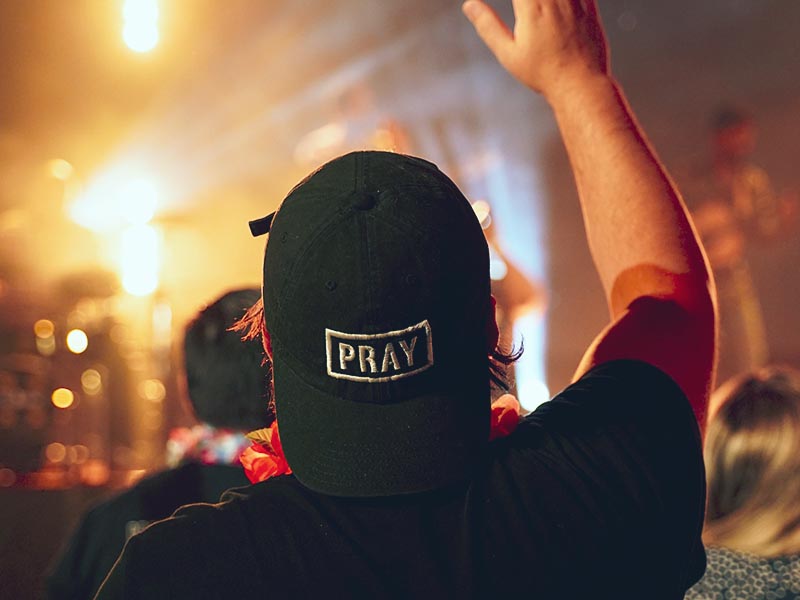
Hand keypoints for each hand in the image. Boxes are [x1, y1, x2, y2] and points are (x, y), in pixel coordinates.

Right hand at [462, 0, 609, 98]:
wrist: (581, 84)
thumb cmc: (542, 73)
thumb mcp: (509, 54)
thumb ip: (488, 26)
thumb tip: (469, 5)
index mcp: (531, 7)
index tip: (513, 5)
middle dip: (525, 0)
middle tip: (521, 8)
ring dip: (542, 0)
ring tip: (533, 9)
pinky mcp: (590, 5)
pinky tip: (553, 7)